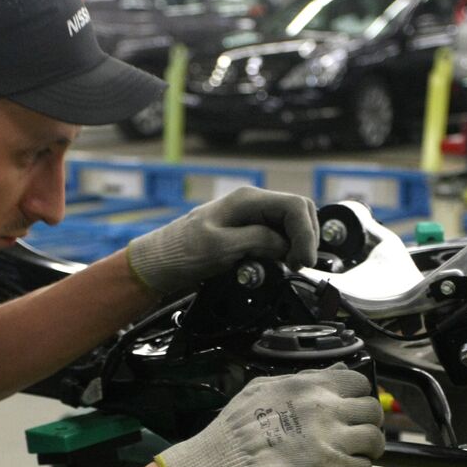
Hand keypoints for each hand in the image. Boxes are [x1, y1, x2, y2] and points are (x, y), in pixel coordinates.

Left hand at [126, 186, 317, 297]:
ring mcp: (252, 217)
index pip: (295, 206)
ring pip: (291, 225)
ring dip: (297, 245)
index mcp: (247, 200)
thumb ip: (258, 241)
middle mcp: (253, 204)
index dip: (306, 233)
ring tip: (288, 266)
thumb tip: (285, 245)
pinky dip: (285, 250)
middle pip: (299, 212)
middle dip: (306, 238)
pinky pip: (278, 236)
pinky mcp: (249, 231)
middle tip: (297, 264)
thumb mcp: (221, 248)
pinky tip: (277, 264)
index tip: (303, 260)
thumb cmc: (181, 252)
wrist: (159, 262)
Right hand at [155, 366, 383, 466]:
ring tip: (353, 454)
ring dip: (367, 448)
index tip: (353, 407)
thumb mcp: (265, 387)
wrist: (223, 464)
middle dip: (367, 421)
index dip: (358, 395)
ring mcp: (332, 441)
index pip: (358, 383)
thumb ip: (305, 379)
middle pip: (372, 411)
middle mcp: (326, 410)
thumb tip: (336, 371)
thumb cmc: (236, 428)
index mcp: (311, 387)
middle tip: (357, 432)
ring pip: (373, 441)